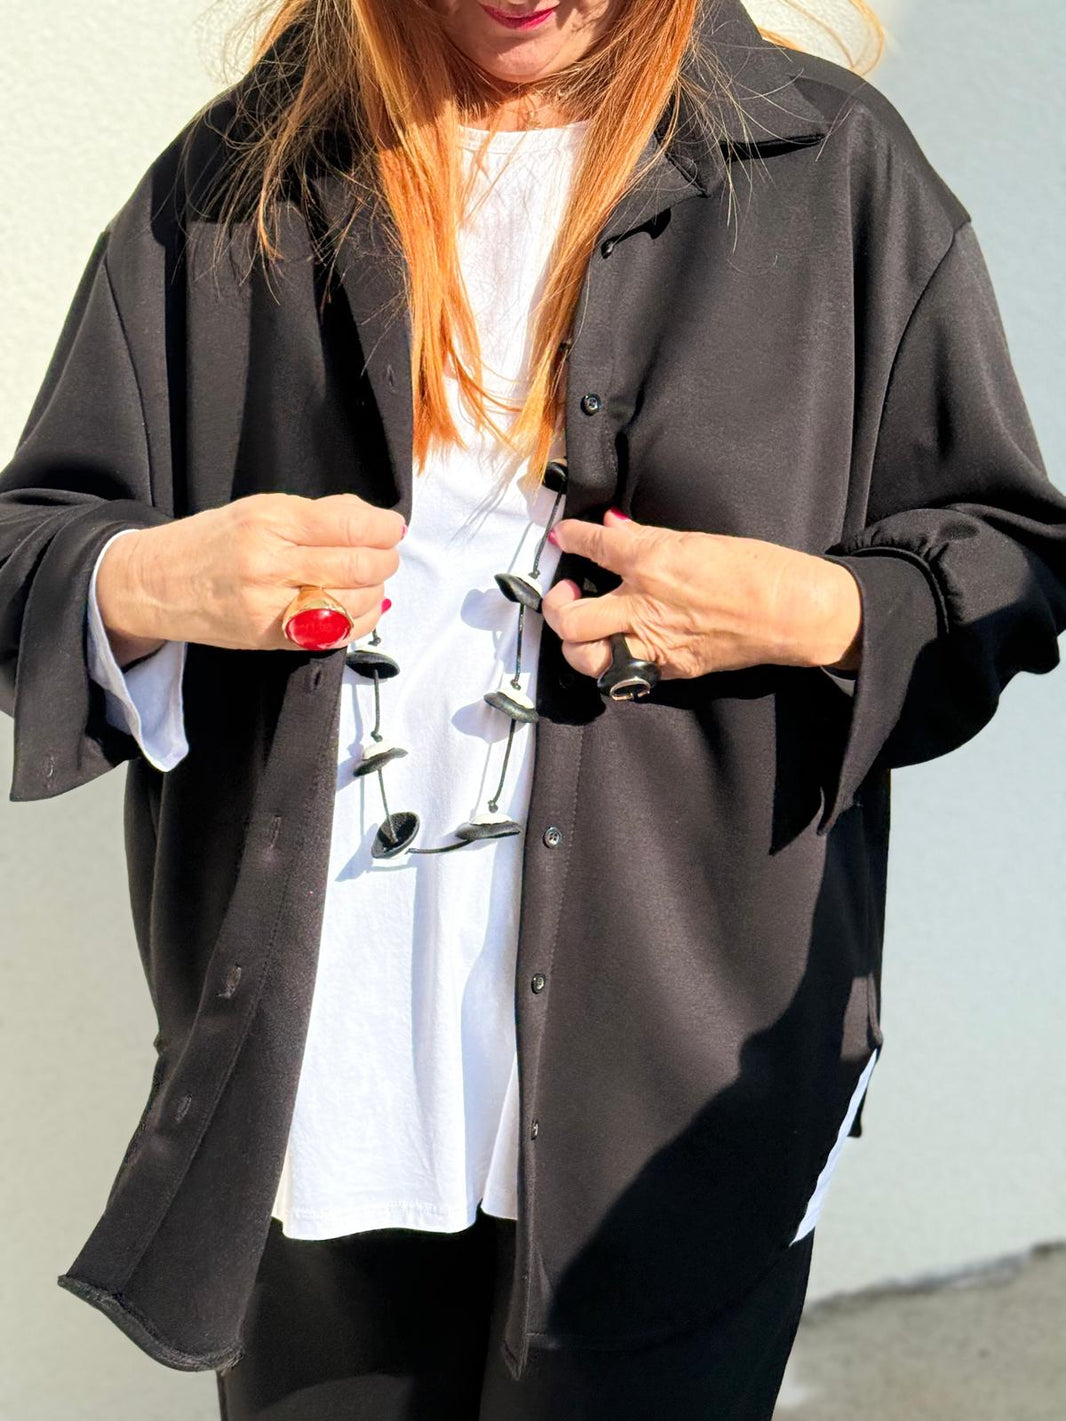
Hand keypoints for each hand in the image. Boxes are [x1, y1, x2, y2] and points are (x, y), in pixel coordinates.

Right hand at [95, 492, 404, 653]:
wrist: (156, 583)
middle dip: (385, 560)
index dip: (383, 528)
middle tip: (387, 553)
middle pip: (357, 566)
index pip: (348, 524)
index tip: (393, 528)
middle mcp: (269, 564)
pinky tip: (364, 607)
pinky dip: (361, 621)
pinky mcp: (271, 639)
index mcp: (268, 521)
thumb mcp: (259, 509)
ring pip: (352, 603)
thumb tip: (374, 521)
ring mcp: (270, 606)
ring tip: (373, 579)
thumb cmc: (213, 541)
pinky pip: (334, 635)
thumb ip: (316, 515)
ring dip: (376, 591)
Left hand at [540, 509, 862, 681]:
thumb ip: (646, 539)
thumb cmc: (756, 569)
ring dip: (575, 643)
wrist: (791, 612)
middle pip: (569, 618)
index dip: (571, 538)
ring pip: (585, 657)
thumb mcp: (696, 539)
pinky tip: (618, 643)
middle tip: (567, 592)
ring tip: (585, 626)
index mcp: (652, 562)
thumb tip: (614, 528)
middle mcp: (644, 605)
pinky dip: (612, 660)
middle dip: (554, 605)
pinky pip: (624, 673)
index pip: (594, 546)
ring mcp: (655, 643)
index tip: (564, 537)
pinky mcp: (670, 670)